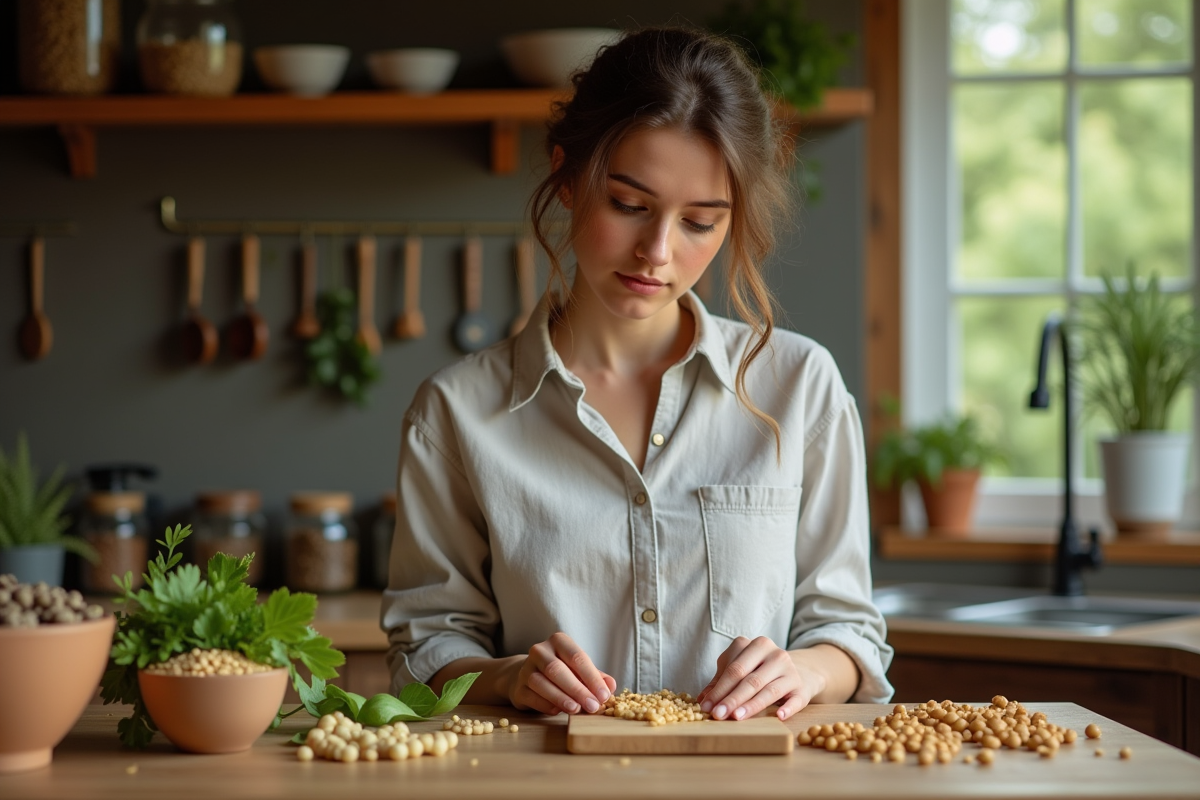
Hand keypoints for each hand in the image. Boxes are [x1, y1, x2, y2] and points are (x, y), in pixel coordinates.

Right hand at [507, 632, 616, 715]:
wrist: (528, 677)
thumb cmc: (562, 672)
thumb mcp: (581, 670)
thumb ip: (597, 677)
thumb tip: (611, 686)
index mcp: (559, 641)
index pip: (577, 657)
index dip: (591, 677)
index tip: (604, 695)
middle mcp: (540, 651)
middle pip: (557, 669)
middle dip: (577, 689)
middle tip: (593, 706)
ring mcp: (525, 669)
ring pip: (542, 682)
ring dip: (561, 698)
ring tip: (576, 709)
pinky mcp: (518, 688)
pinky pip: (531, 696)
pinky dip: (546, 705)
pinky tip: (558, 711)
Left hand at [696, 636, 824, 721]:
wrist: (795, 671)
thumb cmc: (759, 671)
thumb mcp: (741, 670)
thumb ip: (721, 682)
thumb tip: (703, 700)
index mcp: (755, 645)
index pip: (734, 669)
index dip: (719, 689)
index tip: (706, 706)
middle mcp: (774, 654)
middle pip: (750, 679)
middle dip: (732, 699)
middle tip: (718, 715)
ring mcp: (790, 670)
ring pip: (768, 690)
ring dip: (752, 705)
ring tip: (737, 717)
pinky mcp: (802, 687)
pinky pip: (795, 699)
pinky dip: (787, 708)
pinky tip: (778, 716)